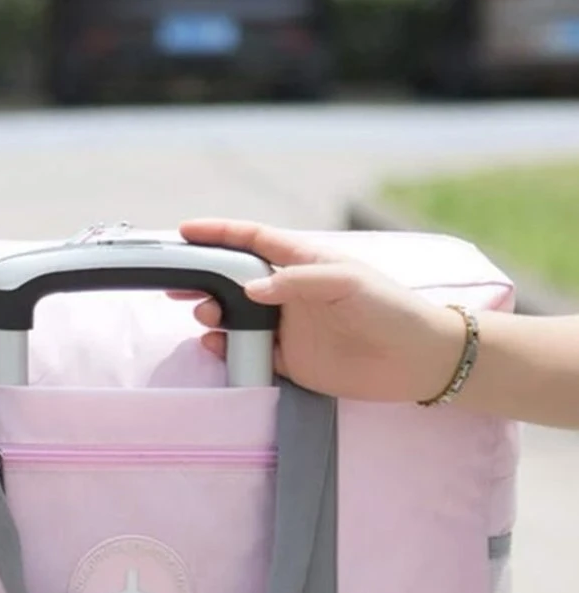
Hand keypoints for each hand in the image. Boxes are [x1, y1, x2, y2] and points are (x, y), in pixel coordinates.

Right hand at [176, 219, 467, 403]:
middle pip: (233, 280)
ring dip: (213, 315)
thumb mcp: (345, 282)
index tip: (185, 232)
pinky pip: (247, 353)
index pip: (253, 240)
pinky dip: (227, 349)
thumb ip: (295, 282)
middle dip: (202, 279)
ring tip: (206, 316)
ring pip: (235, 317)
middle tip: (175, 285)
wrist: (417, 360)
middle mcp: (290, 292)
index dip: (219, 233)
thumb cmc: (389, 308)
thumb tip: (249, 290)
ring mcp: (288, 327)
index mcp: (304, 262)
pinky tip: (217, 346)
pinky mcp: (290, 361)